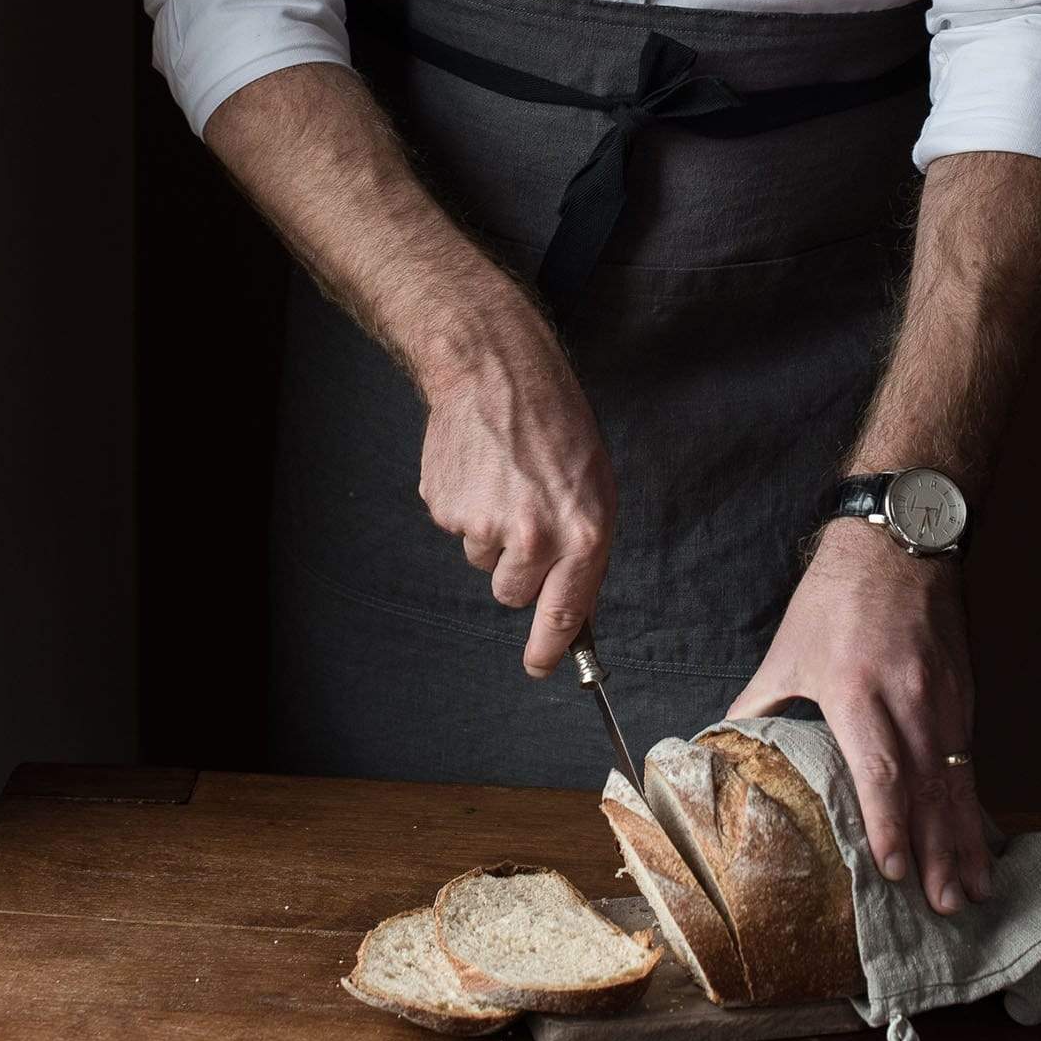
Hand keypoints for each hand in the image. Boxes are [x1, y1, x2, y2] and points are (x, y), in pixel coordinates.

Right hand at [416, 302, 616, 677]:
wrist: (496, 374)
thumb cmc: (557, 426)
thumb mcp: (595, 487)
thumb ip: (584, 549)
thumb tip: (570, 606)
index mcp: (582, 533)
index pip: (564, 613)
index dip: (549, 648)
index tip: (539, 667)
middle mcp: (534, 537)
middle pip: (514, 594)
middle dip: (518, 572)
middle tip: (525, 521)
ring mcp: (484, 525)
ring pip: (484, 561)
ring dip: (493, 535)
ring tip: (504, 481)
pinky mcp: (446, 510)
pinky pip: (458, 531)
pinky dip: (467, 508)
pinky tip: (480, 470)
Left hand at [723, 520, 990, 914]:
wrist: (897, 539)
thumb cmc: (835, 597)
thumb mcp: (787, 651)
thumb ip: (760, 706)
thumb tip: (725, 747)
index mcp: (857, 689)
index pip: (880, 770)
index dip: (888, 825)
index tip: (893, 872)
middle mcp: (908, 697)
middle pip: (929, 787)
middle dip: (938, 851)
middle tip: (944, 906)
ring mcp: (943, 694)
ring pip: (958, 777)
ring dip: (965, 836)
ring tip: (972, 887)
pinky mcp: (964, 691)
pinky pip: (969, 757)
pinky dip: (973, 800)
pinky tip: (976, 835)